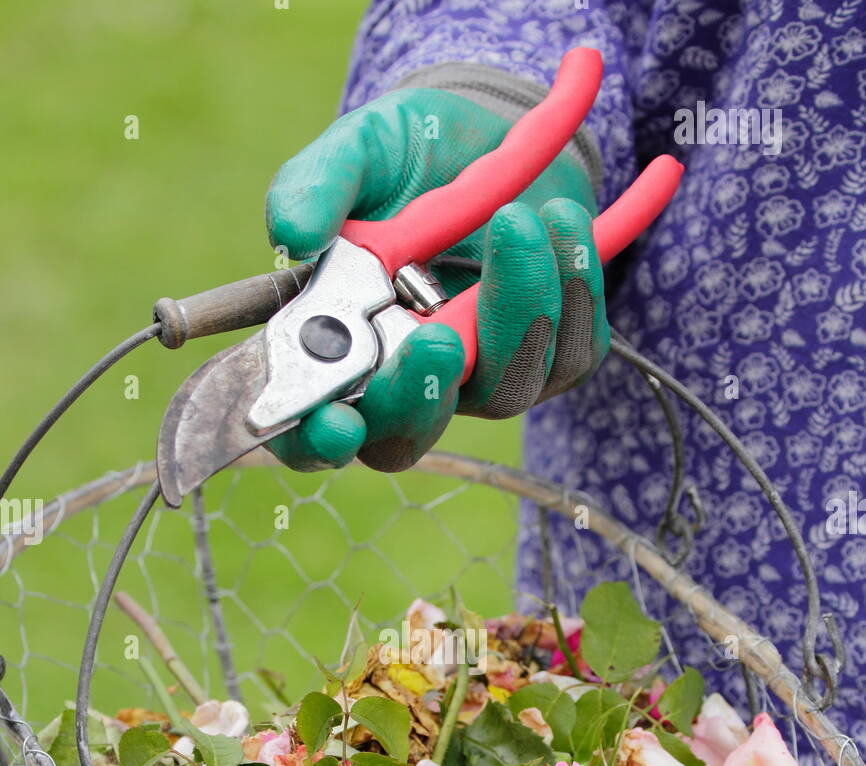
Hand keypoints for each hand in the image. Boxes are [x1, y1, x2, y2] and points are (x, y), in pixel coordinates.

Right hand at [266, 86, 608, 471]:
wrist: (497, 128)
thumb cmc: (413, 153)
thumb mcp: (363, 151)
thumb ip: (321, 186)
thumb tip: (292, 233)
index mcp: (339, 343)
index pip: (315, 428)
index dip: (319, 442)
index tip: (339, 424)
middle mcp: (405, 377)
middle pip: (405, 438)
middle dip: (419, 395)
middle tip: (435, 340)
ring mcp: (481, 377)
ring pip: (504, 389)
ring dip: (519, 306)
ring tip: (521, 218)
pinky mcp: (553, 359)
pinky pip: (572, 354)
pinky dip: (575, 287)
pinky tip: (563, 223)